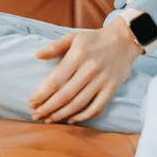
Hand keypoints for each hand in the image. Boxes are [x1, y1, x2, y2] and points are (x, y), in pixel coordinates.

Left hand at [27, 20, 142, 123]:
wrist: (125, 39)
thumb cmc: (94, 39)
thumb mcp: (73, 36)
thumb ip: (54, 46)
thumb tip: (37, 55)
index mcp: (78, 55)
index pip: (56, 80)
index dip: (42, 94)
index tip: (31, 102)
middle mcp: (90, 69)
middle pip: (65, 95)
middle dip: (48, 108)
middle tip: (36, 115)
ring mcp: (102, 80)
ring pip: (79, 104)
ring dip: (62, 114)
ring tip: (49, 119)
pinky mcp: (112, 88)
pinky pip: (97, 107)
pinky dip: (83, 116)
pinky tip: (71, 119)